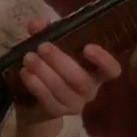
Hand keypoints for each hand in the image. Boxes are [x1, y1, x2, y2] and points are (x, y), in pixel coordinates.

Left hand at [14, 17, 121, 136]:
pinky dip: (35, 85)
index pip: (112, 70)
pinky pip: (48, 100)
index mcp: (95, 71)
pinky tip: (25, 73)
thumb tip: (38, 23)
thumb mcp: (51, 45)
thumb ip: (46, 32)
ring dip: (44, 72)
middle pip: (81, 79)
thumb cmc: (52, 66)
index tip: (88, 47)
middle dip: (60, 61)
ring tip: (28, 58)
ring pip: (62, 89)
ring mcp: (75, 103)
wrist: (35, 101)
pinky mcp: (58, 112)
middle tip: (42, 46)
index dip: (104, 60)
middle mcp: (90, 89)